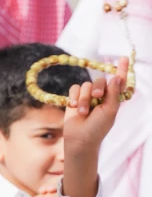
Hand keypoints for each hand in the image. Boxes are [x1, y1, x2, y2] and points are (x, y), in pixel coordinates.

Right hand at [62, 57, 128, 196]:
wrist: (80, 139)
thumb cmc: (98, 128)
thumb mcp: (110, 111)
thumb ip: (114, 93)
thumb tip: (117, 76)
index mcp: (113, 99)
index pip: (118, 81)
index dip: (121, 69)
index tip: (123, 58)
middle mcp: (101, 96)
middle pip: (100, 80)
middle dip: (98, 87)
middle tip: (96, 97)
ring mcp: (87, 96)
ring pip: (86, 85)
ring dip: (84, 98)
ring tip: (83, 112)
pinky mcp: (74, 98)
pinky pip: (74, 88)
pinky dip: (74, 97)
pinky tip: (74, 107)